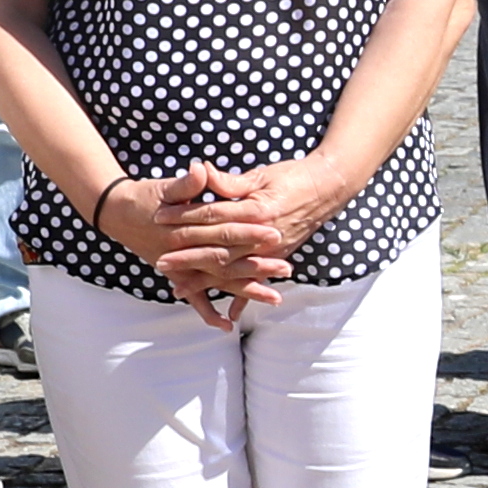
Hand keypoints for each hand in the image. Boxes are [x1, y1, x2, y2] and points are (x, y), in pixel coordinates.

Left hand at [151, 157, 324, 310]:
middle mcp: (263, 236)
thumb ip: (229, 181)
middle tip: (161, 263)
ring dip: (205, 282)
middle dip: (187, 257)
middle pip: (218, 249)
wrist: (328, 188)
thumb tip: (200, 169)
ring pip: (232, 270)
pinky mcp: (277, 258)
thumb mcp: (260, 175)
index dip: (184, 216)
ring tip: (177, 290)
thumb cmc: (292, 176)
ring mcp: (271, 251)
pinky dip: (242, 299)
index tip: (158, 218)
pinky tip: (227, 317)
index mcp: (255, 210)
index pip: (212, 215)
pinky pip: (256, 282)